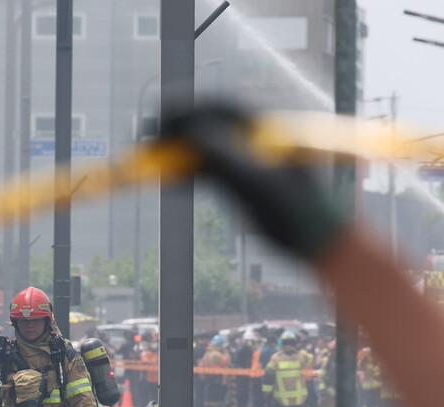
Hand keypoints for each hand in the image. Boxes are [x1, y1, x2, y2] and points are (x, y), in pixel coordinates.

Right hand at [159, 102, 348, 260]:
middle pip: (209, 125)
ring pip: (205, 148)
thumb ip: (225, 156)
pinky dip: (187, 173)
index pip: (220, 108)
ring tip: (153, 159)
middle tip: (149, 139)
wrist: (315, 239)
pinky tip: (172, 181)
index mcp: (264, 130)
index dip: (188, 109)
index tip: (161, 118)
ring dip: (178, 152)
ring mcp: (248, 162)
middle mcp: (254, 141)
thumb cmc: (295, 208)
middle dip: (177, 130)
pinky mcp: (243, 183)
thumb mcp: (256, 182)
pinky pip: (209, 171)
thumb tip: (192, 134)